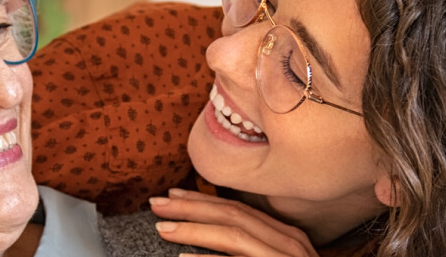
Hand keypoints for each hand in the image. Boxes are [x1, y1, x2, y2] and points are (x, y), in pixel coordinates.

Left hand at [149, 188, 317, 256]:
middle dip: (192, 207)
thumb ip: (249, 248)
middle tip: (156, 204)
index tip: (173, 195)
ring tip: (163, 229)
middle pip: (234, 215)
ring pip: (235, 236)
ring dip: (195, 229)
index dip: (204, 200)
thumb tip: (210, 238)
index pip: (240, 209)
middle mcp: (289, 244)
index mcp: (286, 237)